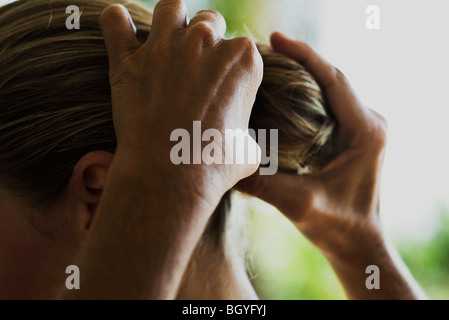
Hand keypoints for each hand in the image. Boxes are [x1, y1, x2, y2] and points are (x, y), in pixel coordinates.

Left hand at [101, 0, 262, 203]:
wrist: (172, 173)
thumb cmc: (215, 164)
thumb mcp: (247, 150)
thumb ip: (245, 133)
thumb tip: (241, 143)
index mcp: (243, 58)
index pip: (240, 47)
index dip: (229, 66)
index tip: (220, 86)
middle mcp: (206, 41)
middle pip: (209, 21)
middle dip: (204, 40)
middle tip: (194, 68)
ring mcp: (165, 46)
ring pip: (170, 7)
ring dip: (170, 20)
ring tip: (166, 41)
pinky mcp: (128, 59)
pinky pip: (114, 21)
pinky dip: (116, 24)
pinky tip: (121, 33)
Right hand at [238, 32, 426, 299]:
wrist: (357, 242)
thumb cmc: (337, 226)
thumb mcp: (297, 204)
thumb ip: (261, 183)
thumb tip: (222, 164)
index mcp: (365, 131)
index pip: (333, 79)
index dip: (304, 55)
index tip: (276, 39)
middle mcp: (368, 123)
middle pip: (332, 77)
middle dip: (300, 59)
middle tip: (265, 49)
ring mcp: (362, 127)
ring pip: (330, 88)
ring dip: (303, 72)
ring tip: (271, 63)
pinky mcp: (352, 135)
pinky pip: (329, 102)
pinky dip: (306, 91)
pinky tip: (283, 90)